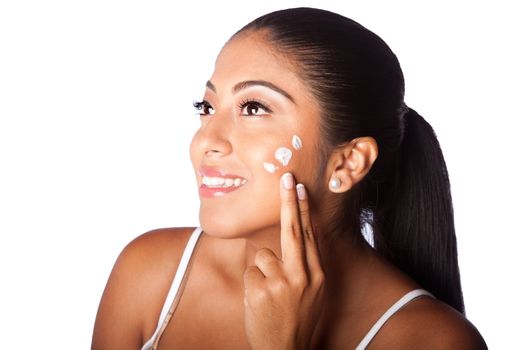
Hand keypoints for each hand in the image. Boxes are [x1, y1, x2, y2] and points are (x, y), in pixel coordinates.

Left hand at [243, 173, 324, 349]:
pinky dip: (252, 284)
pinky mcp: (261, 291)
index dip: (304, 210)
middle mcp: (302, 277)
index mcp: (317, 276)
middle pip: (293, 231)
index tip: (300, 188)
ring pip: (263, 255)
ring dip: (262, 271)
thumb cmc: (298, 318)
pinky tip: (259, 302)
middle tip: (286, 177)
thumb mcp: (314, 293)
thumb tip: (306, 233)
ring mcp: (281, 284)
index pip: (310, 235)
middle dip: (289, 201)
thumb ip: (308, 264)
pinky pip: (251, 271)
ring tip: (269, 295)